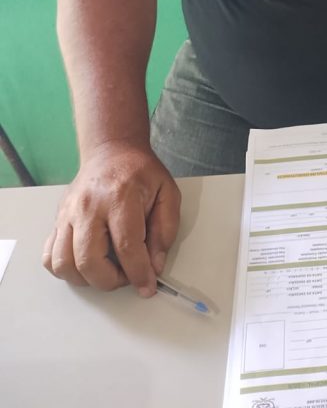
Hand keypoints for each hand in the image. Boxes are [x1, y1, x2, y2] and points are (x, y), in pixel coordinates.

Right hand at [42, 141, 180, 294]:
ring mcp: (68, 213)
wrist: (111, 150)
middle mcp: (88, 206)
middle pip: (89, 261)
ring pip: (64, 264)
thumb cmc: (140, 172)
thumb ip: (165, 230)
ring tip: (108, 271)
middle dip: (111, 281)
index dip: (139, 273)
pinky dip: (66, 270)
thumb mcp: (167, 192)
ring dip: (87, 279)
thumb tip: (155, 264)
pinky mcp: (57, 219)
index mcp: (119, 197)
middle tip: (128, 277)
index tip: (147, 286)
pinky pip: (50, 257)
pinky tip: (86, 265)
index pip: (127, 246)